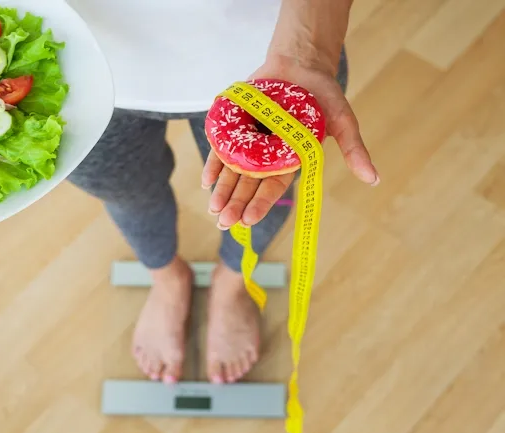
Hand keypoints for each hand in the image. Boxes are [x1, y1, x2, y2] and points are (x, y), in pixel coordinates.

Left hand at [201, 56, 379, 229]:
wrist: (299, 63)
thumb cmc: (323, 94)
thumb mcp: (342, 121)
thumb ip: (353, 150)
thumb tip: (374, 179)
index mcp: (289, 161)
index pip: (274, 187)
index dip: (261, 203)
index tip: (249, 219)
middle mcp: (267, 156)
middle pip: (249, 185)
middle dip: (236, 204)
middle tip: (223, 222)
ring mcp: (249, 143)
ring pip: (233, 172)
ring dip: (223, 191)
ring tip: (213, 210)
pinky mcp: (235, 128)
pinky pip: (221, 150)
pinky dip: (213, 164)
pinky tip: (206, 181)